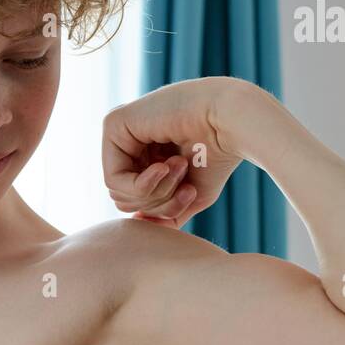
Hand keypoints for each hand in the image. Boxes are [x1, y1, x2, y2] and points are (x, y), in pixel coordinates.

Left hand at [101, 77, 249, 228]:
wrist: (231, 122)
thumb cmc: (218, 155)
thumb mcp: (189, 194)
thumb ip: (163, 212)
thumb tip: (136, 221)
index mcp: (144, 153)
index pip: (135, 201)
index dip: (163, 209)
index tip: (190, 192)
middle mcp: (127, 140)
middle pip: (124, 199)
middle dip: (158, 203)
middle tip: (186, 185)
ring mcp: (117, 131)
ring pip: (118, 192)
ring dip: (155, 192)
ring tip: (181, 166)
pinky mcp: (113, 124)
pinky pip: (113, 179)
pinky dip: (141, 185)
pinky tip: (164, 166)